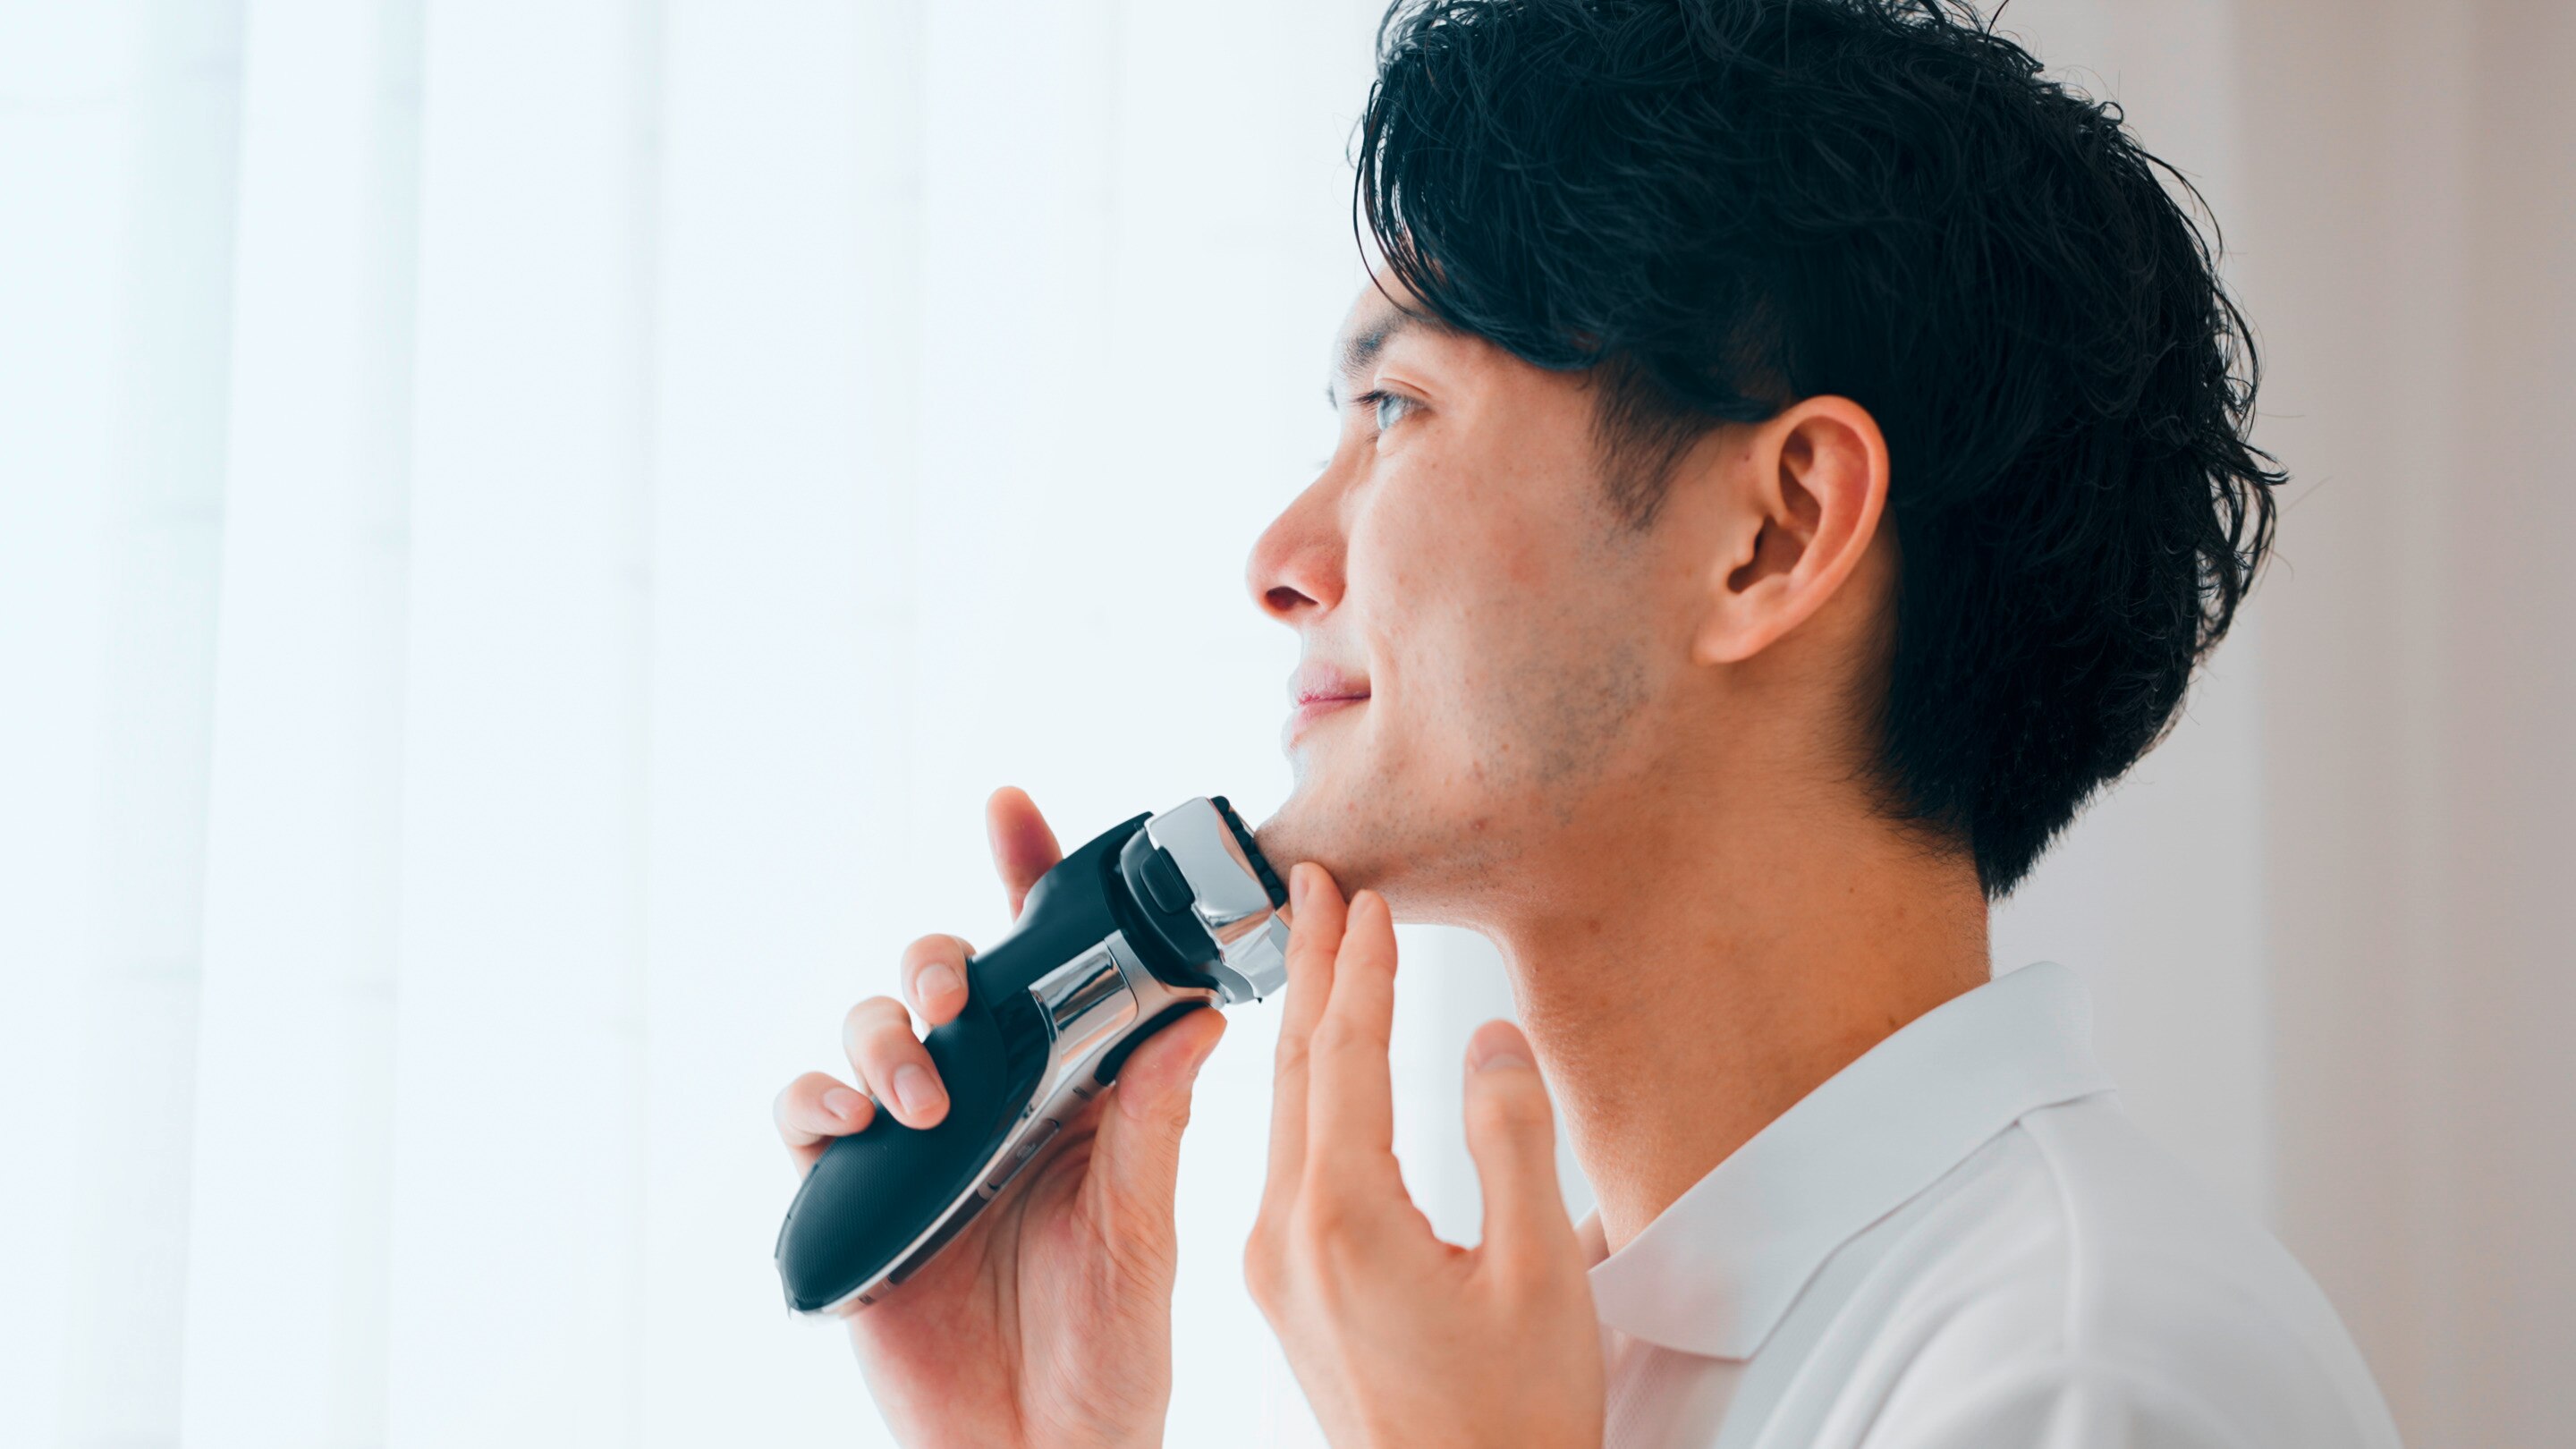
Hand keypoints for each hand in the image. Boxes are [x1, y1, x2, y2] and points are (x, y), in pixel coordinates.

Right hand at [773, 787, 1227, 1448]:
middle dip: (937, 960)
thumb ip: (1154, 1124)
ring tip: (919, 1094)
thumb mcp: (1143, 1231)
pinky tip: (850, 1120)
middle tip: (954, 989)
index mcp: (1075, 1091)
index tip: (1013, 807)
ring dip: (882, 1036)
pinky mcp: (854, 1204)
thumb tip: (1199, 1012)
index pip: (1052, 966)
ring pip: (868, 1035)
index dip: (1027, 878)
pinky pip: (807, 1123)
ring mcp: (915, 1149)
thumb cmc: (1110, 1354)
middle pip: (942, 984)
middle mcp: (991, 1103)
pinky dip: (814, 1101)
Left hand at [1244, 864, 1602, 1448]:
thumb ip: (1512, 1141)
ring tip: (1316, 956)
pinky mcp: (1287, 1295)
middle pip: (1296, 1071)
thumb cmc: (1505, 1428)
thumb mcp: (1540, 1274)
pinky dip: (1302, 1095)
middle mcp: (1288, 1239)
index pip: (1345, 1057)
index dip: (1361, 970)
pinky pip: (1283, 1163)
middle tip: (1310, 887)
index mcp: (1344, 1221)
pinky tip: (1314, 1075)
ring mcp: (1278, 1270)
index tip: (1365, 900)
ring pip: (1282, 1115)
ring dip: (1303, 1027)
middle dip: (1312, 971)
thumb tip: (1493, 1043)